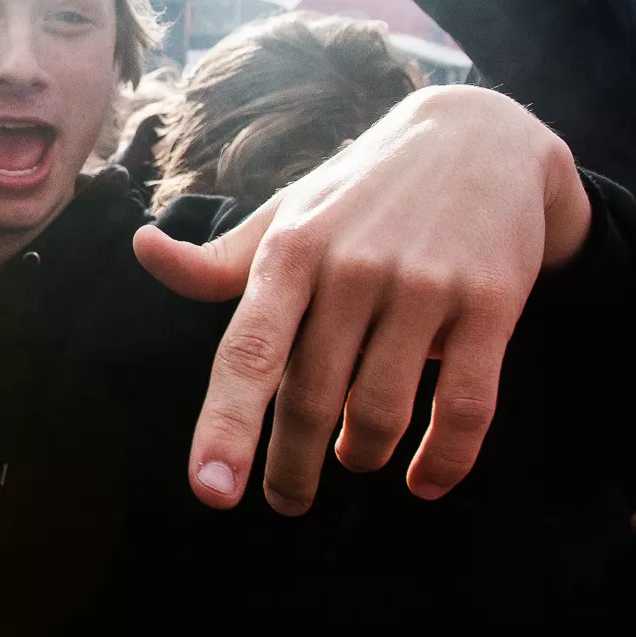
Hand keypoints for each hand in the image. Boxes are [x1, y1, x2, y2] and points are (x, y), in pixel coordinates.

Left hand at [132, 85, 590, 513]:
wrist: (480, 137)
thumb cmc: (362, 191)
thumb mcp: (288, 213)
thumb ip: (220, 259)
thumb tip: (143, 249)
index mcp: (292, 250)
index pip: (250, 350)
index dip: (227, 424)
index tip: (212, 490)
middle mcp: (353, 267)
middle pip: (310, 399)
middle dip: (292, 467)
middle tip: (285, 499)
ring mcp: (424, 285)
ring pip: (381, 412)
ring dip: (361, 454)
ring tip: (354, 457)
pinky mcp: (491, 302)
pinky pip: (467, 407)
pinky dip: (444, 461)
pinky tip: (425, 479)